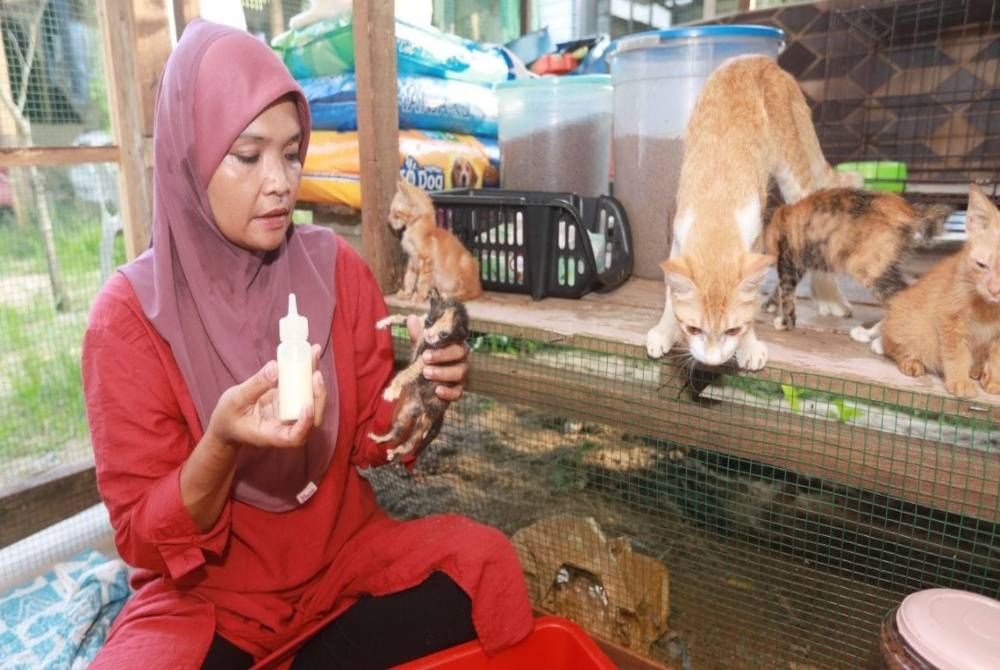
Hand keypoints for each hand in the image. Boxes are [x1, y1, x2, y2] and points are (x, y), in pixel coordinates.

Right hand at [206, 345, 325, 447]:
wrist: (227, 423)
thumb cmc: (228, 417)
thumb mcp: (235, 400)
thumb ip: (256, 385)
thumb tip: (275, 367)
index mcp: (271, 434)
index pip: (295, 437)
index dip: (306, 423)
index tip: (308, 405)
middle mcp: (286, 426)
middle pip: (312, 418)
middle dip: (318, 395)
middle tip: (315, 374)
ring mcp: (290, 414)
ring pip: (311, 400)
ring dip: (315, 378)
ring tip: (315, 353)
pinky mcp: (290, 402)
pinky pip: (304, 388)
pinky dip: (308, 371)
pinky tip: (310, 352)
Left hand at [406, 314, 468, 401]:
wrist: (420, 389)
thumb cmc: (424, 364)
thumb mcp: (419, 350)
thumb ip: (418, 336)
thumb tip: (412, 318)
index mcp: (454, 345)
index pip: (456, 337)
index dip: (446, 337)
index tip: (428, 339)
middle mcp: (461, 358)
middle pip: (461, 352)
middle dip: (443, 355)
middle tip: (425, 358)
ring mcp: (461, 376)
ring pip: (460, 372)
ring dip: (443, 372)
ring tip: (425, 373)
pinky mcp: (458, 391)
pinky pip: (458, 392)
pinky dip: (448, 392)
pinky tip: (438, 390)